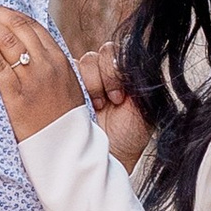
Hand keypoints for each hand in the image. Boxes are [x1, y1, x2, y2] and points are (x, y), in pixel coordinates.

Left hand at [0, 0, 83, 139]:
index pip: (32, 26)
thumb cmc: (62, 118)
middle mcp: (47, 66)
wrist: (66, 148)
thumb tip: (28, 46)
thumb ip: (49, 63)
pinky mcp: (16, 97)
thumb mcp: (65, 83)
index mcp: (60, 60)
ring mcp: (32, 80)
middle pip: (18, 28)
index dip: (10, 13)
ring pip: (8, 42)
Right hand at [73, 45, 151, 168]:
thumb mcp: (144, 105)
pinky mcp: (68, 89)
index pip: (119, 53)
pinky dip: (72, 86)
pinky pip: (66, 73)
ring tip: (96, 107)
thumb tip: (137, 56)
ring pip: (84, 61)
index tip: (121, 97)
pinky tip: (81, 105)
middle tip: (110, 103)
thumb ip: (140, 79)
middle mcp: (106, 74)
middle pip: (101, 54)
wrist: (109, 157)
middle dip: (105, 77)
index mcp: (126, 74)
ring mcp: (86, 80)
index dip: (116, 71)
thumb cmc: (130, 135)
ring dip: (91, 83)